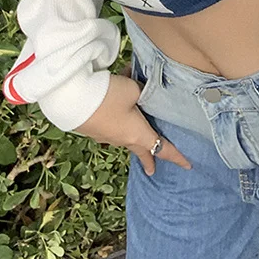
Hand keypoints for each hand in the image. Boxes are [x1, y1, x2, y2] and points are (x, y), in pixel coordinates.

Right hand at [73, 68, 191, 175]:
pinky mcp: (92, 126)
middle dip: (148, 158)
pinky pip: (111, 125)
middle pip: (140, 149)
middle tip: (152, 169)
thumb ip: (143, 92)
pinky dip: (117, 117)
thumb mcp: (133, 90)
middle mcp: (122, 138)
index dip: (176, 156)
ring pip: (124, 136)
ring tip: (135, 127)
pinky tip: (114, 100)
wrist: (71, 98)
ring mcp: (105, 134)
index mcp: (137, 134)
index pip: (162, 148)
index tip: (188, 166)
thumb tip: (143, 92)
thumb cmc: (109, 96)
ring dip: (131, 134)